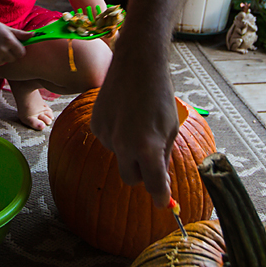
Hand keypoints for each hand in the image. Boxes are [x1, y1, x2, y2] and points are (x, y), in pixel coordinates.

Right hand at [0, 18, 30, 68]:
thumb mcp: (4, 28)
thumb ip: (19, 34)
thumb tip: (34, 35)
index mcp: (8, 40)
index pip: (21, 53)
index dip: (18, 50)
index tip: (12, 46)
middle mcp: (1, 50)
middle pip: (12, 59)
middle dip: (8, 54)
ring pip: (2, 62)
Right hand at [89, 37, 178, 207]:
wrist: (137, 64)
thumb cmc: (159, 94)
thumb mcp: (170, 128)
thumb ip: (163, 156)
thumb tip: (160, 180)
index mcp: (147, 148)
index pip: (154, 185)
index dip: (161, 196)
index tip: (164, 202)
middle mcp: (123, 145)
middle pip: (131, 179)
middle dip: (143, 175)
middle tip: (152, 159)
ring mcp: (106, 135)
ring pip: (120, 157)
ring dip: (129, 149)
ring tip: (138, 122)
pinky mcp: (95, 124)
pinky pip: (108, 140)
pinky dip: (117, 135)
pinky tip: (124, 114)